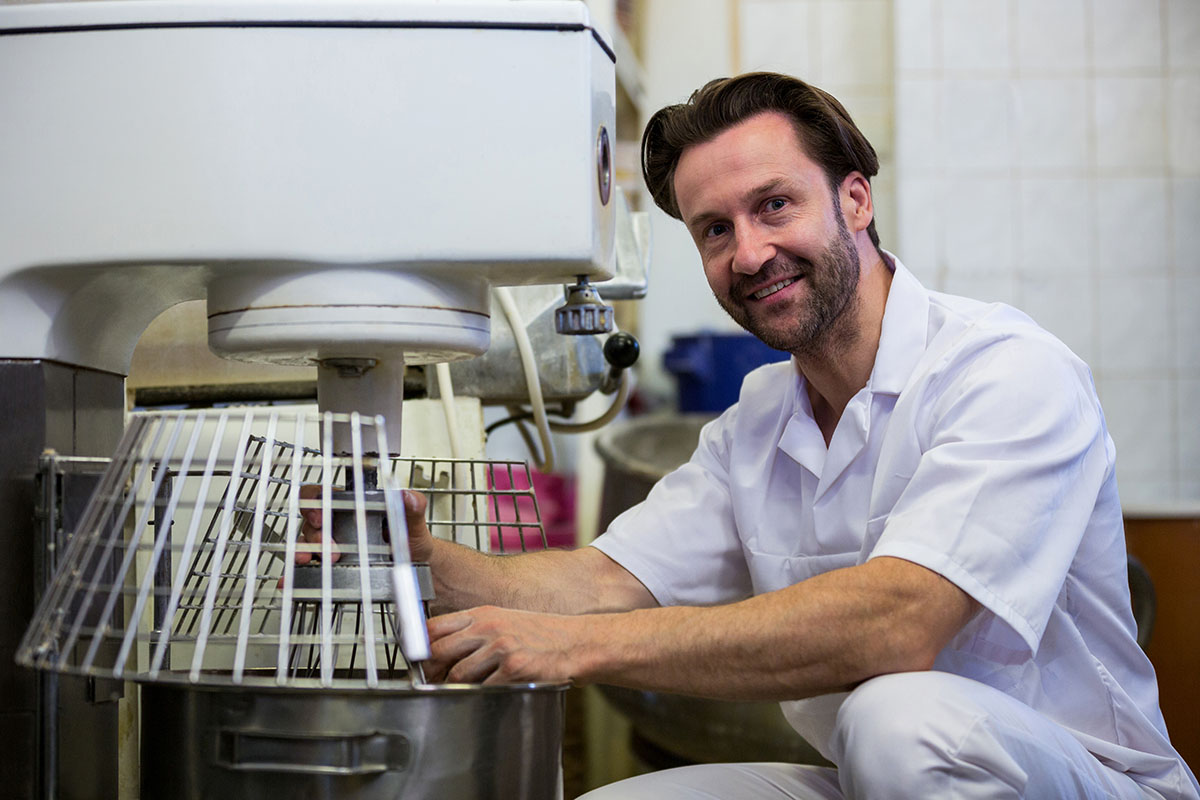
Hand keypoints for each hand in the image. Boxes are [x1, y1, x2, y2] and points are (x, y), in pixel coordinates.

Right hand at [278, 485, 435, 587]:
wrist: (416, 568)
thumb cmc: (411, 540)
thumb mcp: (413, 524)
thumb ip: (413, 508)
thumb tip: (408, 496)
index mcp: (355, 507)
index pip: (325, 495)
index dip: (315, 501)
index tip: (321, 516)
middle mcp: (339, 523)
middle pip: (312, 520)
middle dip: (315, 533)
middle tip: (330, 548)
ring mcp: (333, 544)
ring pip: (307, 541)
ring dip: (305, 550)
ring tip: (312, 560)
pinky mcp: (332, 565)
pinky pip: (309, 565)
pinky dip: (298, 570)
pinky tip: (295, 576)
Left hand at [425, 605, 580, 684]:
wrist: (577, 642)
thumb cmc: (542, 634)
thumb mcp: (505, 621)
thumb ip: (475, 632)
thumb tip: (443, 652)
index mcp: (483, 613)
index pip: (435, 626)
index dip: (420, 646)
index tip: (418, 660)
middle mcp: (489, 628)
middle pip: (439, 651)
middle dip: (431, 671)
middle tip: (433, 682)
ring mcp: (502, 648)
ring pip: (458, 675)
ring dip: (456, 688)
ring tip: (465, 691)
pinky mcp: (515, 670)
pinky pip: (484, 689)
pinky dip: (482, 696)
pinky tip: (491, 693)